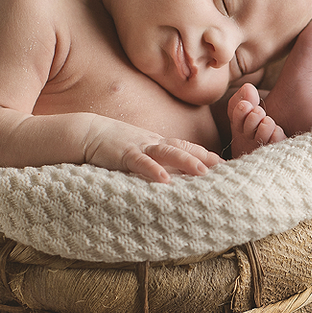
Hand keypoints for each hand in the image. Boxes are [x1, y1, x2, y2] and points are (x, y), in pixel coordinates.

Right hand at [84, 118, 221, 182]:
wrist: (86, 132)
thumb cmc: (112, 146)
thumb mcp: (138, 151)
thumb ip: (155, 161)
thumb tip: (174, 178)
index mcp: (157, 143)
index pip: (187, 147)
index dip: (206, 154)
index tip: (226, 164)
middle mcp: (153, 143)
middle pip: (183, 148)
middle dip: (205, 157)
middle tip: (225, 169)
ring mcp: (139, 147)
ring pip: (167, 153)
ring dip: (186, 162)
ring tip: (203, 172)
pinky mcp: (123, 154)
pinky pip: (140, 162)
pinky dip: (153, 170)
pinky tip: (164, 180)